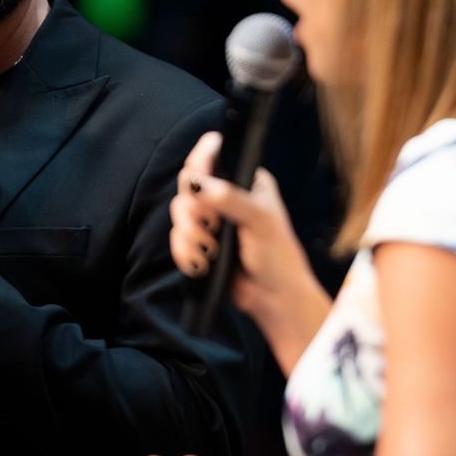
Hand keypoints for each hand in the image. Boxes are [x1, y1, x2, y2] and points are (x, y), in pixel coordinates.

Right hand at [170, 132, 330, 370]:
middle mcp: (224, 197)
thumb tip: (198, 184)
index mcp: (244, 180)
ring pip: (178, 215)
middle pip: (187, 186)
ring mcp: (210, 222)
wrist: (274, 298)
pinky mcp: (199, 246)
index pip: (212, 157)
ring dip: (191, 235)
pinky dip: (186, 254)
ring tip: (211, 251)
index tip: (198, 180)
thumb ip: (230, 198)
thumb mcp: (260, 220)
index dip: (199, 163)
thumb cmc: (278, 255)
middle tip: (210, 225)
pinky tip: (203, 264)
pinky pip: (177, 242)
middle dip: (193, 210)